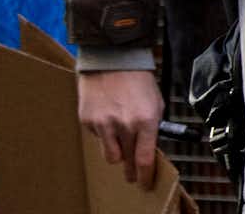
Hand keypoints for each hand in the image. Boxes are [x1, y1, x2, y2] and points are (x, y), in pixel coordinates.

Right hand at [78, 68, 162, 188]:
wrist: (112, 60)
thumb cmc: (138, 80)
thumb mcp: (155, 103)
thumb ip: (152, 128)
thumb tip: (148, 149)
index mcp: (146, 120)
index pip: (144, 159)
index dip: (145, 176)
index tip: (145, 183)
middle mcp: (124, 125)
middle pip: (127, 161)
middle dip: (131, 171)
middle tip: (132, 175)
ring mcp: (104, 124)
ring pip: (110, 156)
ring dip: (117, 153)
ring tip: (120, 143)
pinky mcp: (88, 121)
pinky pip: (97, 139)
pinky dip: (104, 134)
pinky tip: (108, 117)